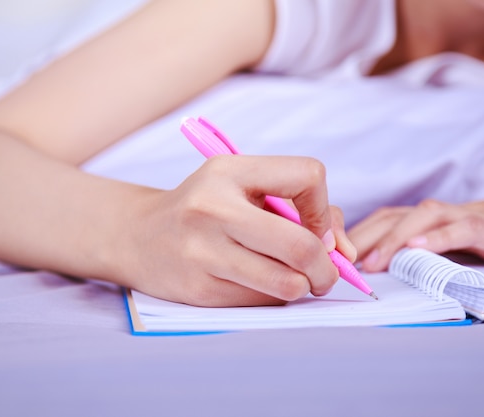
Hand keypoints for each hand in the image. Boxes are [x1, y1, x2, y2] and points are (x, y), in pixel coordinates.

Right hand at [115, 155, 352, 306]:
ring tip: (293, 280)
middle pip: (301, 245)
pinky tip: (257, 284)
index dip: (323, 208)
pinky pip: (261, 303)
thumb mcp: (243, 187)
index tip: (315, 227)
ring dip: (302, 286)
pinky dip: (273, 297)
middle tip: (325, 274)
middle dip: (327, 268)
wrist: (138, 237)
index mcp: (229, 171)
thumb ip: (300, 208)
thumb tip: (345, 252)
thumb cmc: (204, 209)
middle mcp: (213, 208)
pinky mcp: (199, 290)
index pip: (308, 176)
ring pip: (286, 284)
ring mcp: (203, 252)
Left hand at [347, 192, 483, 271]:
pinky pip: (463, 229)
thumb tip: (375, 272)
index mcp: (426, 221)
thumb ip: (418, 257)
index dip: (354, 235)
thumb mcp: (449, 251)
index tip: (331, 257)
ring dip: (393, 239)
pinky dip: (438, 237)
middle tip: (339, 263)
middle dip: (361, 238)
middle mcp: (440, 215)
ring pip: (422, 217)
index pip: (381, 221)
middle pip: (392, 216)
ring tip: (372, 263)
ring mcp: (466, 217)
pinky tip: (418, 249)